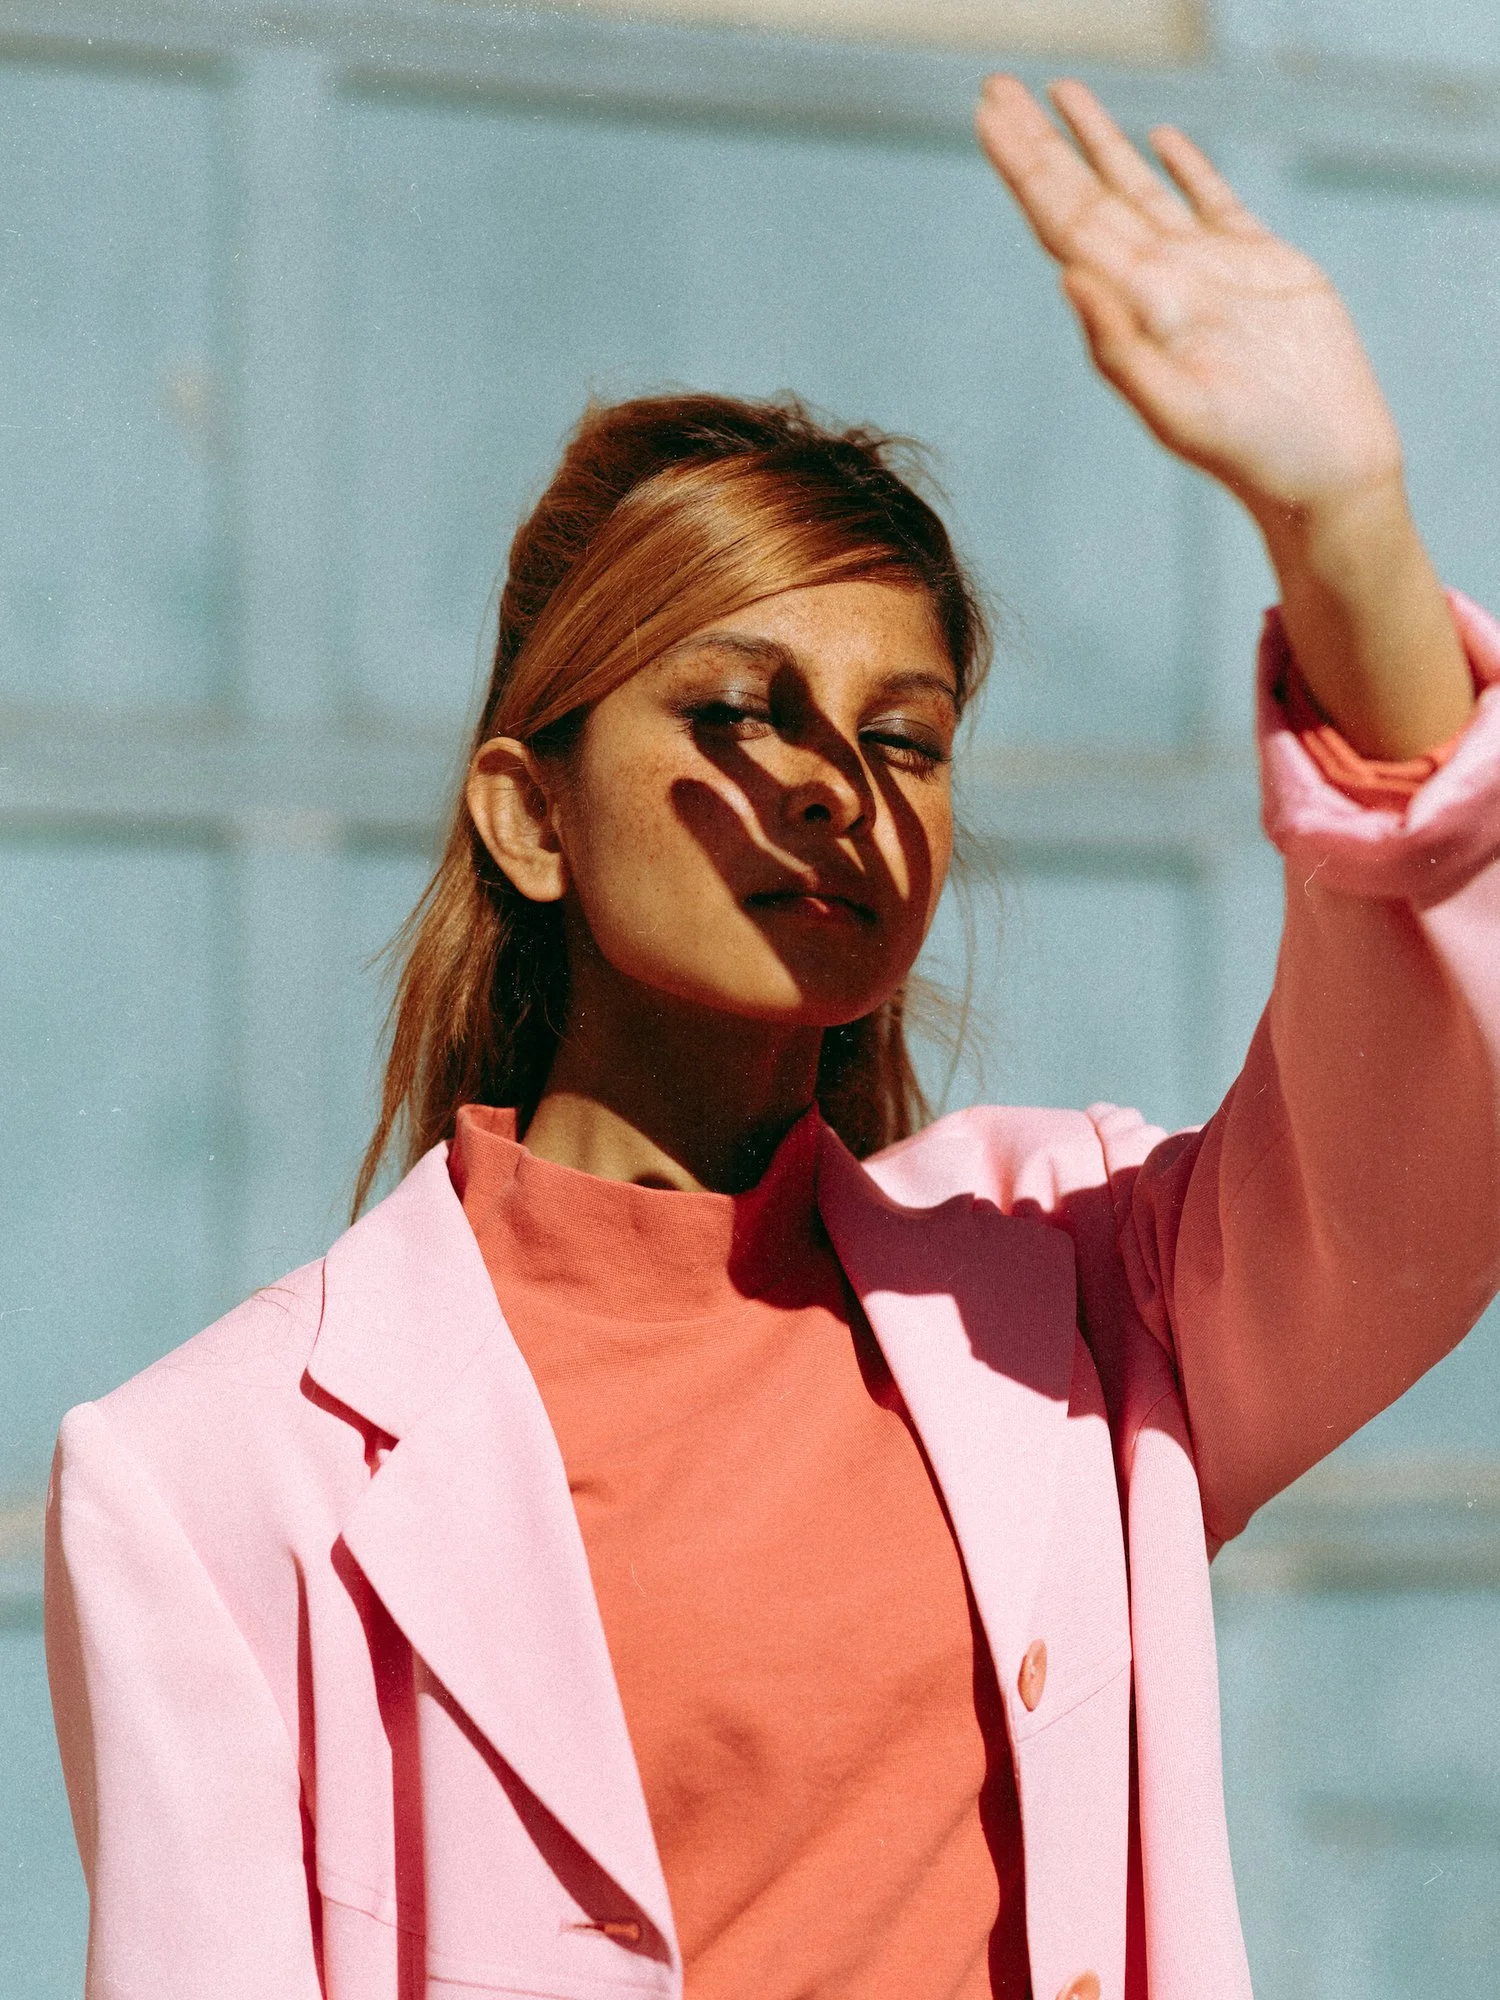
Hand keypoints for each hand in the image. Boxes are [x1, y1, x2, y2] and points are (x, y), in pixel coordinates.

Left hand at [974, 75, 1397, 526]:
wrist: (1322, 470)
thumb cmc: (1250, 453)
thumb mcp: (1175, 408)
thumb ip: (1117, 347)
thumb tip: (1068, 276)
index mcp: (1133, 305)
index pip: (1063, 220)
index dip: (1026, 167)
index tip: (990, 115)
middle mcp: (1159, 281)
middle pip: (1086, 194)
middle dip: (1041, 142)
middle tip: (998, 87)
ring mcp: (1208, 270)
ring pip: (1139, 187)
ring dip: (1099, 141)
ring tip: (1062, 93)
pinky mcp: (1261, 266)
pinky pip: (1213, 202)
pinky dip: (1186, 167)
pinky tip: (1161, 139)